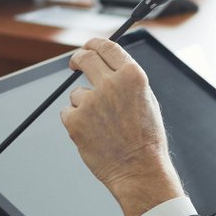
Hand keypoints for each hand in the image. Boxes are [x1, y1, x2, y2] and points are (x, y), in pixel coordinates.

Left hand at [61, 37, 183, 215]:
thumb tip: (107, 64)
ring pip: (77, 93)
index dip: (95, 44)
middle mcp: (111, 84)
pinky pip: (68, 113)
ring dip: (84, 105)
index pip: (108, 47)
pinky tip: (94, 135)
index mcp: (133, 76)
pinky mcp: (75, 120)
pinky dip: (76, 122)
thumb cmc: (146, 139)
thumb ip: (127, 79)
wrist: (140, 170)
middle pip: (86, 58)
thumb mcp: (146, 100)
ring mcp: (91, 102)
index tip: (88, 47)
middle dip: (78, 58)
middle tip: (75, 63)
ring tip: (103, 127)